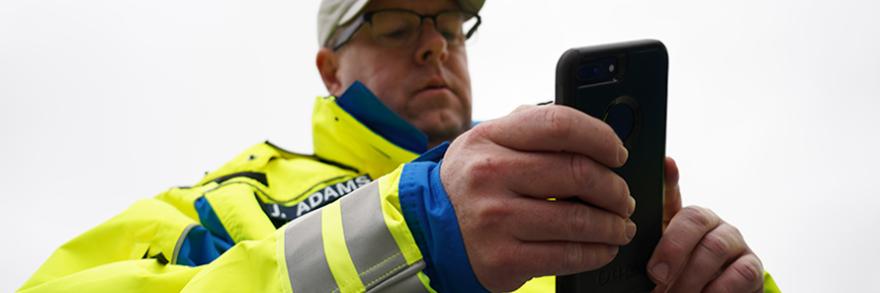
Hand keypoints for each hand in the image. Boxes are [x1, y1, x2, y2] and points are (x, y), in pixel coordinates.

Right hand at [440, 105, 635, 290]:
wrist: (426, 229)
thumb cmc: (472, 182)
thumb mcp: (487, 142)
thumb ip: (532, 129)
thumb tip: (595, 134)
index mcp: (489, 137)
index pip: (559, 124)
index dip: (601, 137)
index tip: (618, 153)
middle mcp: (490, 175)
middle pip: (577, 173)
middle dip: (614, 188)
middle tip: (622, 197)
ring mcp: (495, 219)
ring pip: (578, 220)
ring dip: (613, 225)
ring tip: (619, 225)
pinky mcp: (502, 259)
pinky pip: (567, 256)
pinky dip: (596, 253)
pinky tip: (603, 248)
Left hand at [648, 158, 763, 292]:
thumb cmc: (681, 276)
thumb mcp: (661, 261)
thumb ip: (650, 242)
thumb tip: (633, 212)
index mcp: (682, 219)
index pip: (673, 194)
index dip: (669, 178)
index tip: (665, 164)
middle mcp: (711, 223)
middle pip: (695, 219)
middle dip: (673, 248)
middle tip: (656, 276)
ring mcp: (734, 242)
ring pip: (715, 247)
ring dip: (691, 277)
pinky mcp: (752, 267)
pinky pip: (740, 273)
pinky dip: (718, 290)